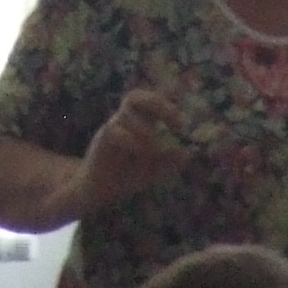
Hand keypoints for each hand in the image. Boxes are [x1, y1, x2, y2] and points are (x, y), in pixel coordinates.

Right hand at [82, 90, 180, 213]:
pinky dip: (131, 140)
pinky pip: (114, 130)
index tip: (182, 126)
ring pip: (126, 114)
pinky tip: (141, 153)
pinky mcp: (101, 140)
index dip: (168, 108)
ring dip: (145, 130)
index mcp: (139, 124)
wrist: (99, 191)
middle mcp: (124, 122)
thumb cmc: (126, 176)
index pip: (151, 103)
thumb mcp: (153, 171)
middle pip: (134, 96)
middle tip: (175, 123)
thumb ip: (168, 162)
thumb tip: (187, 153)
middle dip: (157, 104)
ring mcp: (111, 128)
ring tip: (156, 149)